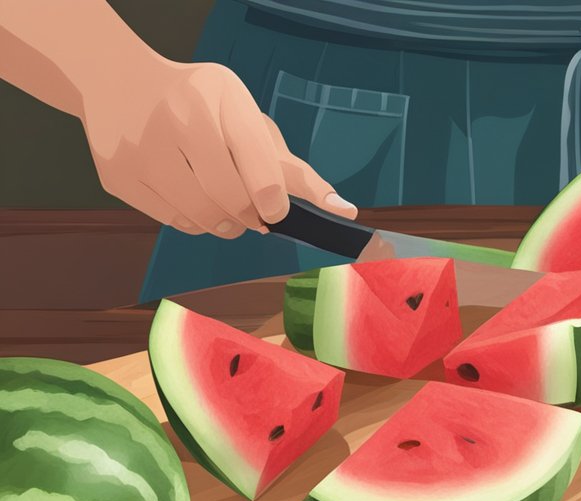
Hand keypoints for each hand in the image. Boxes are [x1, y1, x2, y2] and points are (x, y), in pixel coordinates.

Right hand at [80, 59, 356, 236]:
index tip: (276, 211)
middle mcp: (179, 120)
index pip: (264, 173)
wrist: (119, 82)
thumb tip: (345, 210)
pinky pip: (173, 221)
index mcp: (220, 100)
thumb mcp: (246, 117)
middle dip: (252, 217)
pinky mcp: (119, 175)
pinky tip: (191, 198)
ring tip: (226, 207)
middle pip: (233, 202)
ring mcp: (143, 149)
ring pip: (202, 218)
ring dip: (225, 224)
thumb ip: (291, 167)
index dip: (277, 204)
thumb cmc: (202, 105)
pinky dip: (193, 221)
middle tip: (255, 214)